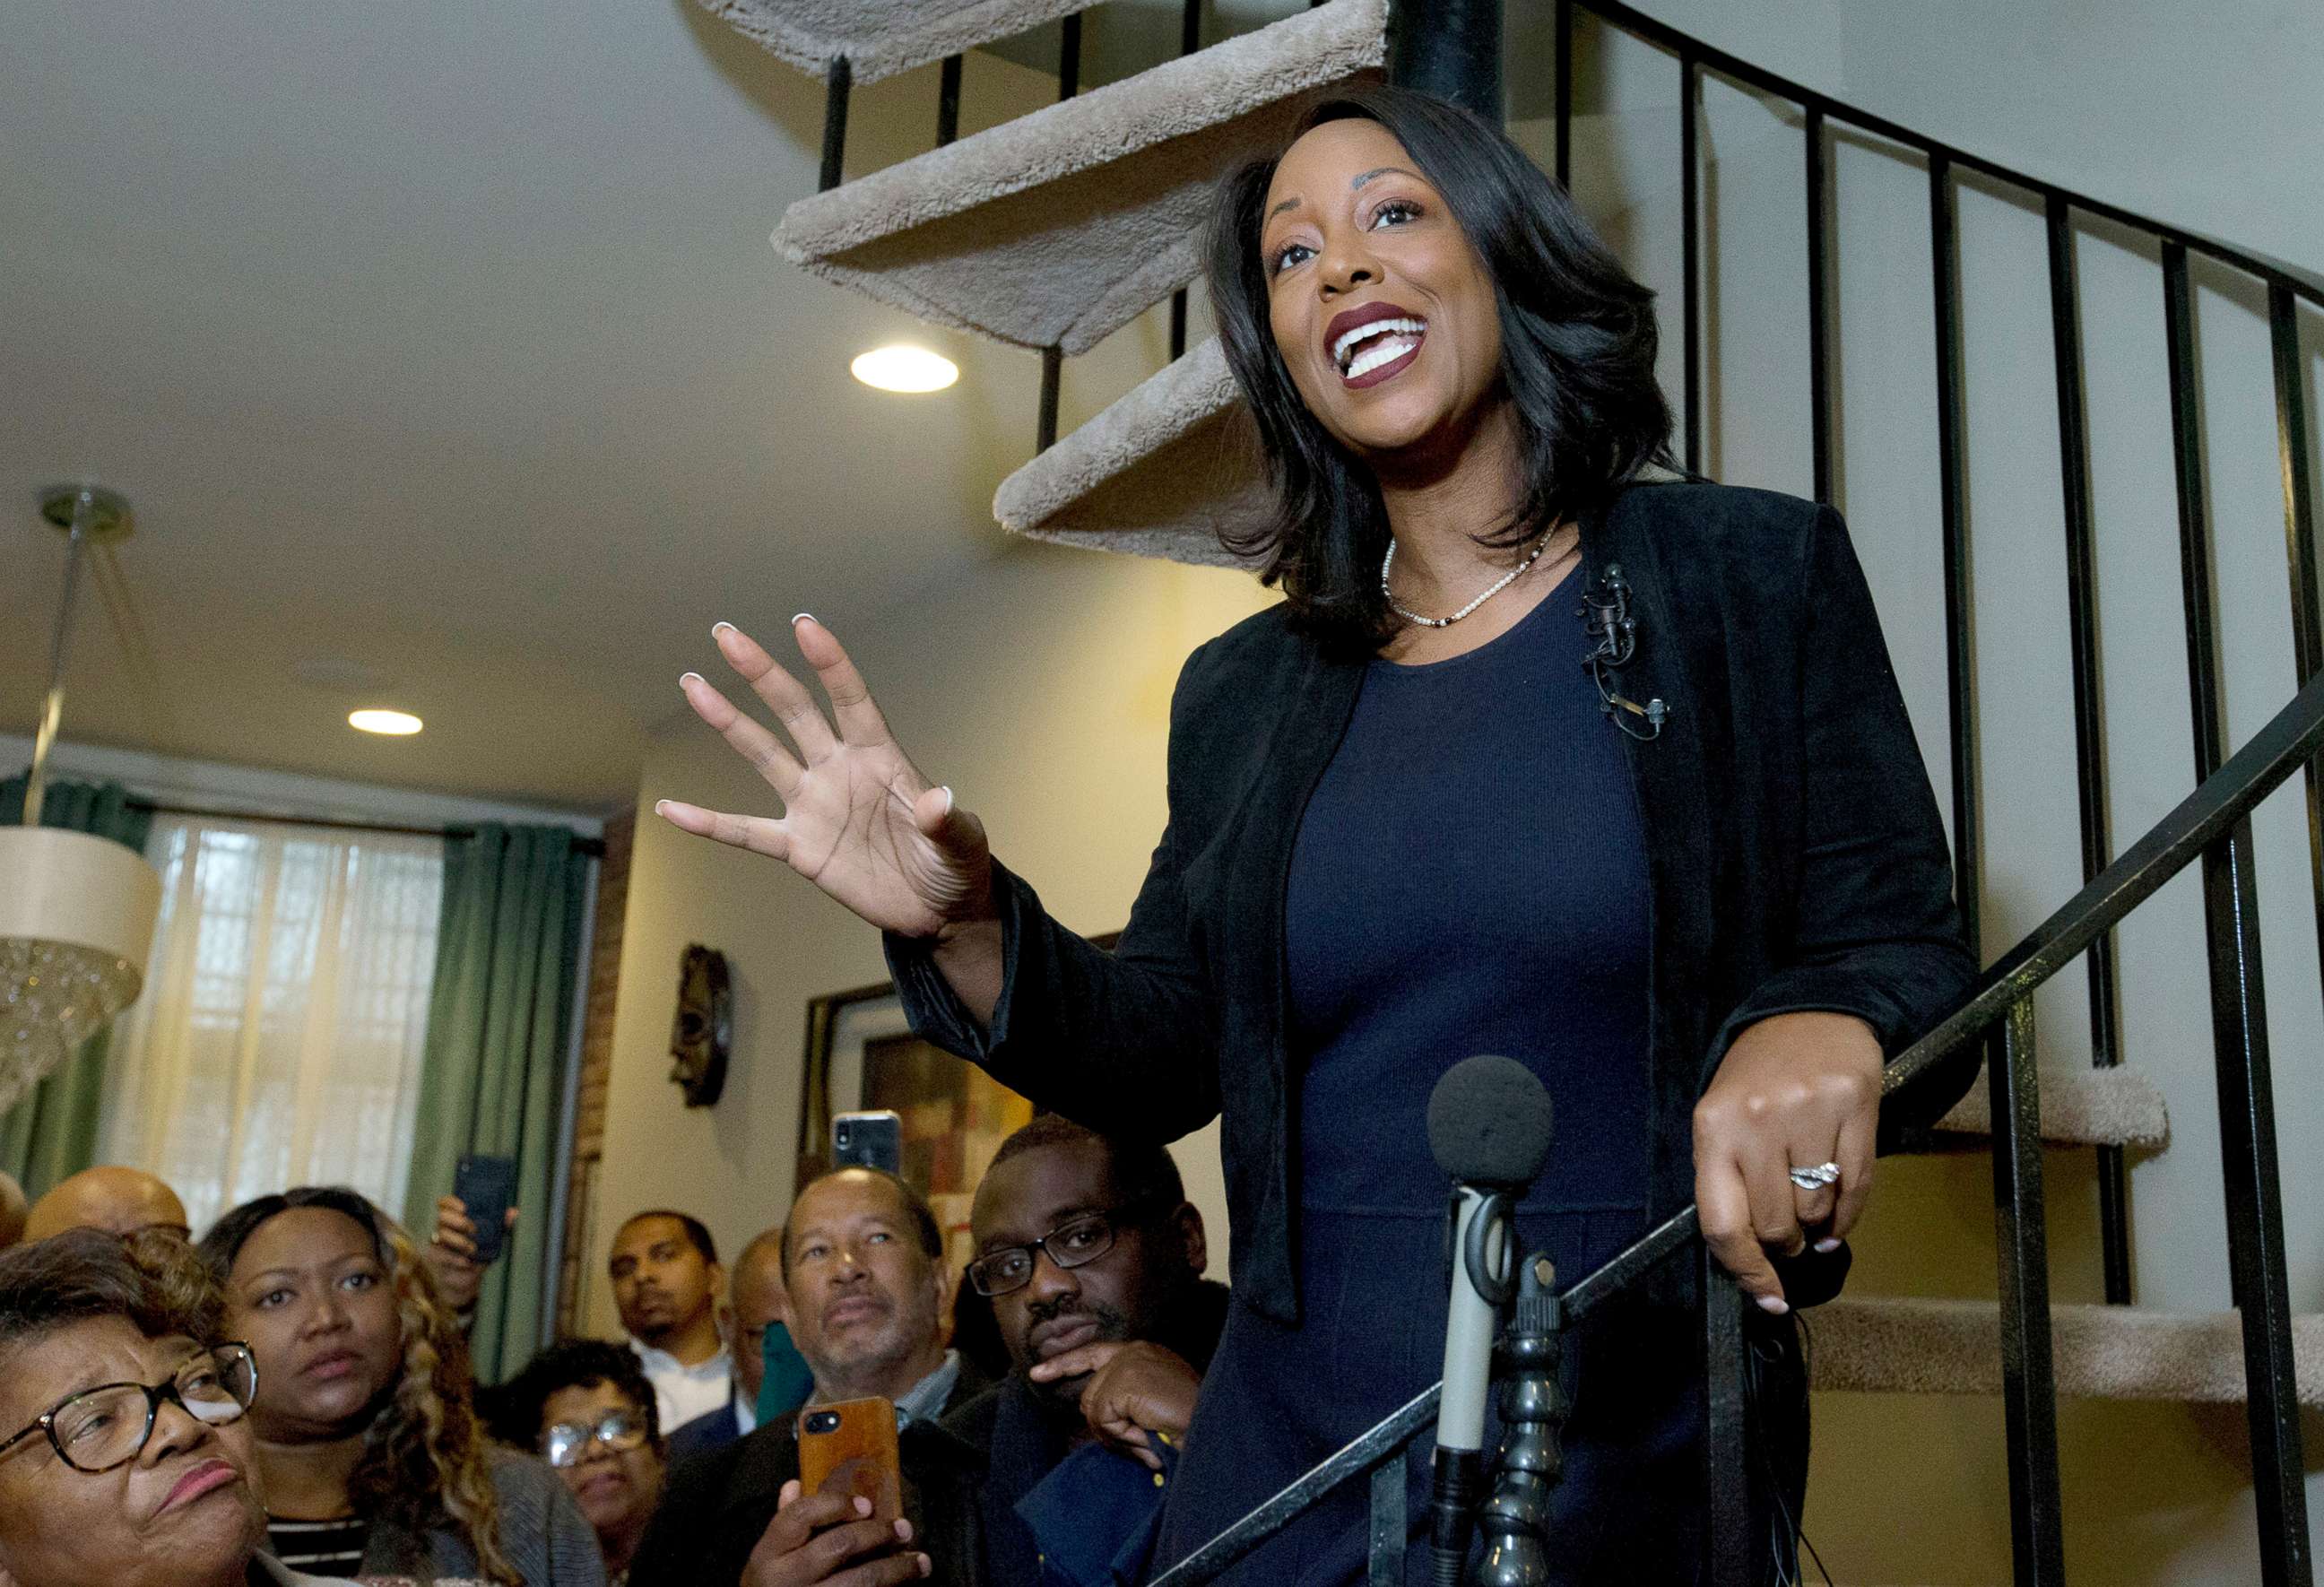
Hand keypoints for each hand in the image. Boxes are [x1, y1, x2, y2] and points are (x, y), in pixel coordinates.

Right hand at [424, 1195, 516, 1313]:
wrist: (463, 1280)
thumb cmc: (475, 1255)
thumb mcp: (489, 1239)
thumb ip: (500, 1226)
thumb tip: (514, 1212)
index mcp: (451, 1221)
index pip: (444, 1204)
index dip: (451, 1202)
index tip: (465, 1207)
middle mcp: (441, 1231)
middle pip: (441, 1218)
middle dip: (457, 1221)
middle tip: (473, 1228)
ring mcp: (437, 1246)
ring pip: (440, 1237)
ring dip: (458, 1241)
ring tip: (472, 1248)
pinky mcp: (436, 1262)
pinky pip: (443, 1257)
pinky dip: (456, 1259)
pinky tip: (467, 1262)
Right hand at [657, 618, 994, 941]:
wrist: (938, 910)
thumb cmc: (955, 865)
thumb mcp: (961, 843)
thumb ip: (946, 821)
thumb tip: (939, 800)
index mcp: (880, 757)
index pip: (852, 700)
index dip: (830, 663)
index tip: (804, 624)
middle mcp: (840, 770)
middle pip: (795, 712)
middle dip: (762, 673)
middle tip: (727, 635)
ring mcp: (815, 805)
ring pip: (764, 755)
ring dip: (728, 721)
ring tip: (693, 684)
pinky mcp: (799, 847)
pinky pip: (747, 833)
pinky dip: (709, 823)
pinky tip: (671, 810)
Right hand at [741, 1477, 928, 1586]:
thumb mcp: (768, 1558)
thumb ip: (785, 1523)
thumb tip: (794, 1484)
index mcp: (768, 1554)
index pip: (800, 1515)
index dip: (836, 1504)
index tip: (868, 1504)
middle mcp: (784, 1579)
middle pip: (838, 1545)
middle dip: (878, 1534)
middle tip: (904, 1528)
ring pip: (860, 1581)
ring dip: (896, 1570)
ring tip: (920, 1562)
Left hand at [1033, 1340, 1201, 1470]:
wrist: (1213, 1426)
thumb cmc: (1191, 1422)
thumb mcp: (1153, 1407)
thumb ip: (1125, 1403)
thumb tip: (1095, 1417)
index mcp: (1144, 1353)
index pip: (1094, 1354)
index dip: (1065, 1364)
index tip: (1037, 1372)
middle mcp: (1134, 1350)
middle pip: (1091, 1394)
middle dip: (1106, 1427)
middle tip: (1140, 1441)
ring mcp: (1129, 1362)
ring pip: (1095, 1410)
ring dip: (1118, 1435)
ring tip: (1150, 1436)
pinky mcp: (1125, 1380)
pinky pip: (1103, 1419)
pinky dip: (1122, 1436)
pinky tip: (1147, 1433)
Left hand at [1693, 1011, 1880, 1314]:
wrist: (1809, 1013)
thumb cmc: (1759, 1078)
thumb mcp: (1723, 1119)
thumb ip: (1729, 1183)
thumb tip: (1751, 1261)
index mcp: (1713, 1127)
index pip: (1722, 1222)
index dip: (1746, 1271)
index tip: (1768, 1298)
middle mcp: (1757, 1119)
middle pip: (1776, 1225)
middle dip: (1785, 1242)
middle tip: (1789, 1233)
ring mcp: (1808, 1111)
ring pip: (1818, 1210)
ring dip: (1817, 1221)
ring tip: (1811, 1198)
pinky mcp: (1856, 1104)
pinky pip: (1858, 1187)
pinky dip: (1849, 1211)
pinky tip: (1838, 1205)